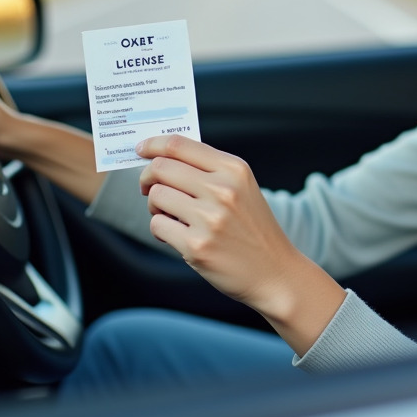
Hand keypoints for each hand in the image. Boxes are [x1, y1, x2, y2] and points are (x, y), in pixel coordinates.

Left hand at [137, 135, 344, 353]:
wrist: (275, 272)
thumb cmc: (253, 229)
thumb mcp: (243, 188)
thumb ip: (210, 170)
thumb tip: (163, 157)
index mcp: (234, 169)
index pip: (180, 145)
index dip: (153, 144)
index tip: (141, 148)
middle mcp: (222, 189)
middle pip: (161, 168)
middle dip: (147, 177)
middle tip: (148, 187)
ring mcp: (209, 218)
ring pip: (156, 196)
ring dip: (155, 206)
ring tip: (171, 216)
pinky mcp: (196, 245)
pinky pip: (158, 225)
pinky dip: (161, 229)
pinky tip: (177, 235)